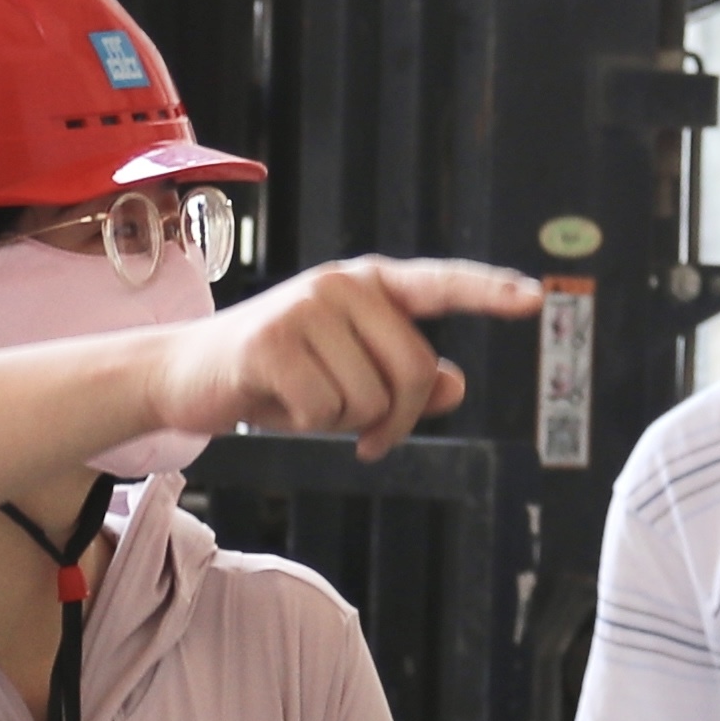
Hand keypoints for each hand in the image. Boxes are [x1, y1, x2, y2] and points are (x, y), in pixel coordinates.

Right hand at [149, 258, 545, 463]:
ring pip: (370, 398)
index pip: (439, 285)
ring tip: (301, 400)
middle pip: (414, 370)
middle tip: (366, 436)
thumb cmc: (276, 375)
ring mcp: (306, 307)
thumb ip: (403, 379)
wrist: (185, 374)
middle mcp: (342, 284)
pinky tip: (276, 403)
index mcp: (368, 286)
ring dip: (342, 421)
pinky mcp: (272, 342)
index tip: (534, 299)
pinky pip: (326, 411)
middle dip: (394, 417)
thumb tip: (455, 384)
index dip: (488, 293)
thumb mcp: (346, 375)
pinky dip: (307, 424)